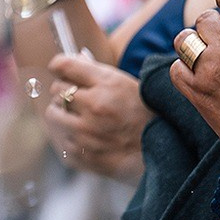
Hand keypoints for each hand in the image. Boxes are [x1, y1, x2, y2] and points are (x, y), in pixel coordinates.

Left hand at [44, 55, 150, 181]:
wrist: (166, 153)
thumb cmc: (144, 115)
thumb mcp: (125, 84)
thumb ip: (93, 72)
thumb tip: (60, 64)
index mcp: (108, 85)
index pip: (63, 65)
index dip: (59, 66)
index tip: (59, 69)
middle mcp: (95, 107)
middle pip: (56, 90)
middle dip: (66, 92)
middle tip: (81, 99)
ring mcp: (87, 134)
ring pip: (53, 115)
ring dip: (63, 115)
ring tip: (82, 118)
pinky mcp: (83, 155)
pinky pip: (61, 140)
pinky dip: (71, 138)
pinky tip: (90, 138)